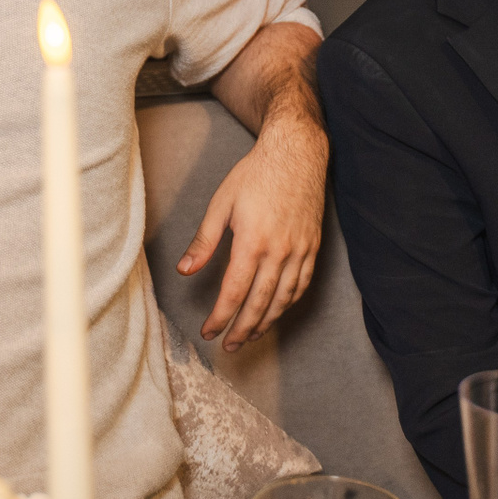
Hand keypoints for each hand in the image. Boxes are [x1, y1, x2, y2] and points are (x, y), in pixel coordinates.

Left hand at [177, 115, 326, 350]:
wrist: (296, 153)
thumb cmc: (256, 174)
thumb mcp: (222, 203)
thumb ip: (204, 241)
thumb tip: (184, 270)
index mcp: (252, 241)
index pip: (234, 292)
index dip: (220, 317)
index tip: (208, 331)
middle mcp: (279, 251)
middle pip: (260, 303)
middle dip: (242, 329)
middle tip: (228, 346)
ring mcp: (300, 250)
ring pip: (284, 299)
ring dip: (266, 322)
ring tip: (250, 336)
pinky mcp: (313, 247)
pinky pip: (302, 285)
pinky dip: (288, 303)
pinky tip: (276, 311)